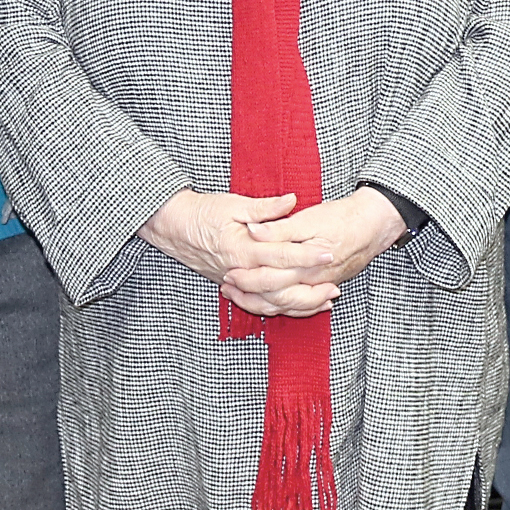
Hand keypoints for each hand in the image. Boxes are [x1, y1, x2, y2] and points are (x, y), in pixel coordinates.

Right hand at [138, 190, 334, 291]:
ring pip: (273, 302)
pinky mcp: (233, 286)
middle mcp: (241, 271)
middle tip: (335, 283)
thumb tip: (292, 201)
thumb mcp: (234, 203)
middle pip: (282, 286)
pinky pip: (260, 305)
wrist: (173, 227)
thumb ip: (265, 208)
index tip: (329, 252)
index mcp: (243, 249)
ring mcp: (237, 282)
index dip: (308, 255)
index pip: (283, 255)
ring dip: (300, 303)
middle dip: (311, 286)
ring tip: (326, 299)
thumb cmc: (203, 212)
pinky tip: (299, 305)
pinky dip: (281, 307)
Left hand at [226, 189, 408, 315]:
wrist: (373, 226)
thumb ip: (279, 227)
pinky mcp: (323, 286)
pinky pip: (300, 306)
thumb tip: (252, 230)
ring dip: (262, 303)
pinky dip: (283, 307)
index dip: (247, 278)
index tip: (229, 274)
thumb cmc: (341, 218)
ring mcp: (319, 286)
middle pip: (275, 297)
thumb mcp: (309, 218)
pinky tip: (270, 303)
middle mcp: (312, 281)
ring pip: (287, 306)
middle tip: (228, 287)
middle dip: (249, 295)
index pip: (270, 279)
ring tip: (240, 297)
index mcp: (305, 264)